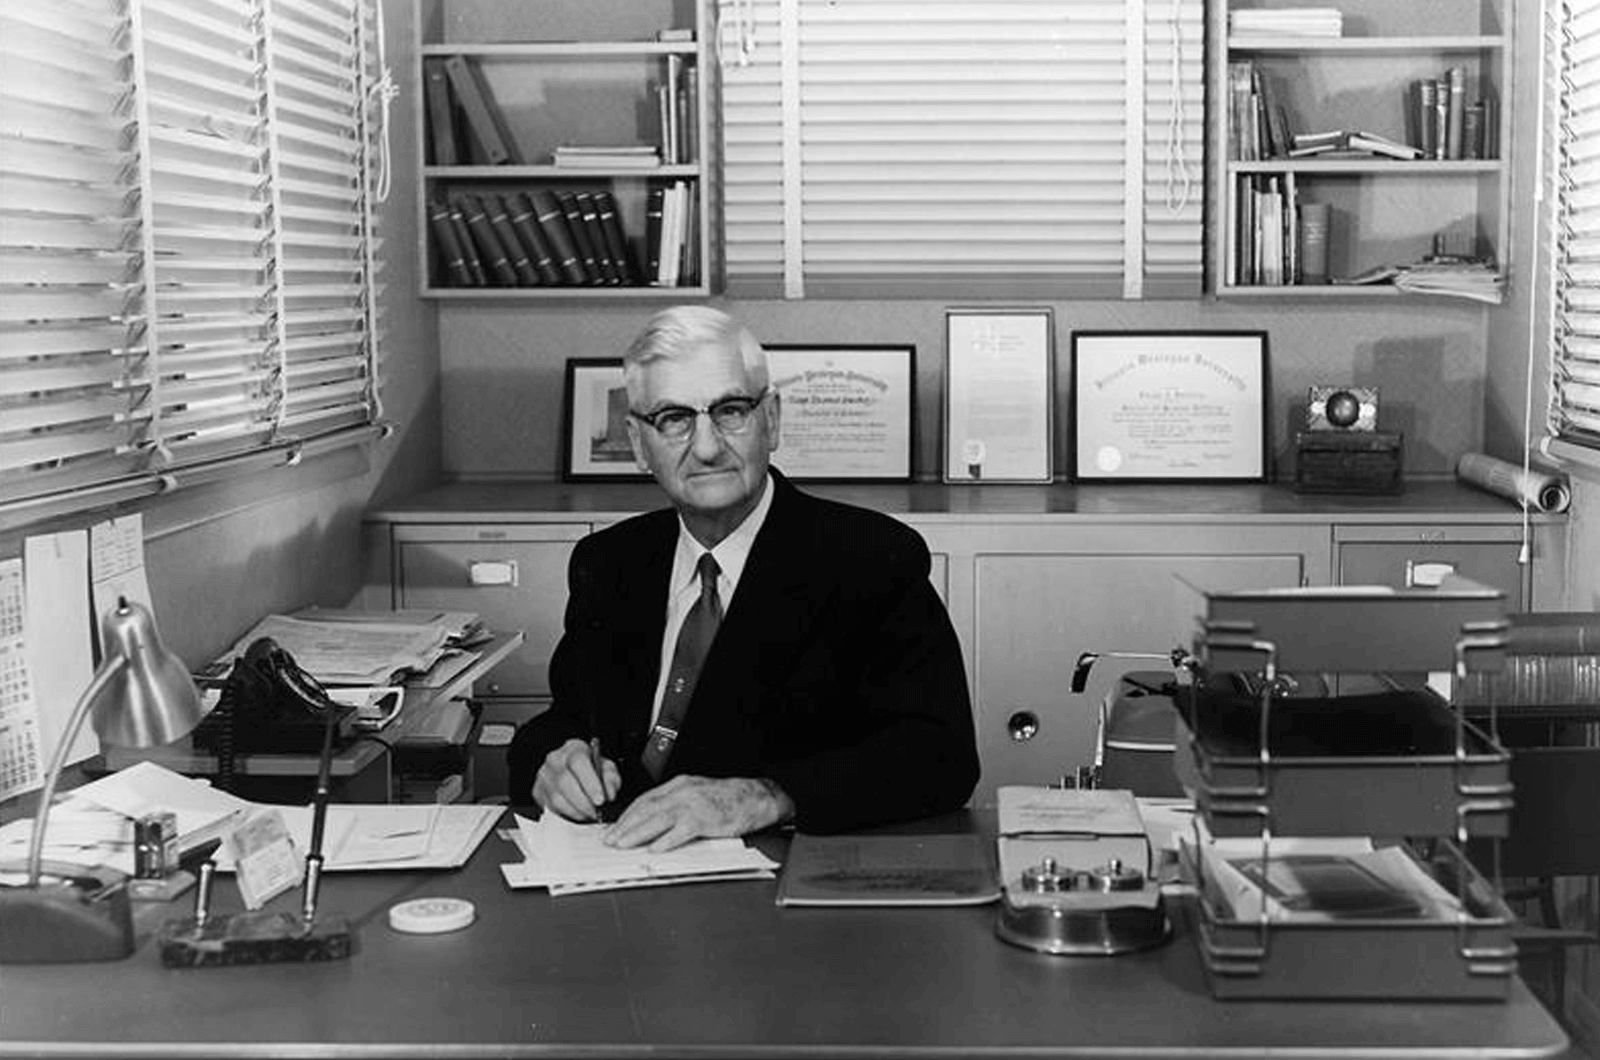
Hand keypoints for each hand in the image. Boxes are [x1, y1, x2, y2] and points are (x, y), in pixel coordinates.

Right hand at [533, 738, 620, 822]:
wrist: (574, 773)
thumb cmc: (591, 769)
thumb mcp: (607, 769)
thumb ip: (611, 779)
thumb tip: (609, 794)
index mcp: (574, 748)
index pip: (578, 761)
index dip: (590, 782)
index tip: (601, 800)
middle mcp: (555, 760)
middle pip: (565, 781)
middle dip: (583, 801)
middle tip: (596, 812)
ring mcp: (544, 776)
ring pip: (557, 798)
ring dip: (577, 811)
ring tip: (590, 814)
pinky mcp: (539, 791)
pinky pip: (552, 807)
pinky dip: (569, 814)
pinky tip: (580, 813)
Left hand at [603, 775, 793, 851]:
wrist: (755, 798)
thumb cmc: (727, 799)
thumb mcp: (697, 794)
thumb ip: (675, 805)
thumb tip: (651, 824)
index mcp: (679, 785)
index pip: (646, 799)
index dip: (628, 814)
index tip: (615, 827)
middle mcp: (683, 792)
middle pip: (647, 808)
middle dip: (625, 825)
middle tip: (610, 839)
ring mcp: (694, 805)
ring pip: (658, 819)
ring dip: (637, 833)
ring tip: (623, 844)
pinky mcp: (705, 819)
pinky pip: (681, 831)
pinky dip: (666, 840)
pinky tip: (654, 848)